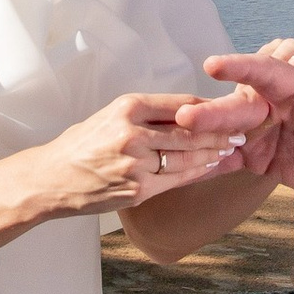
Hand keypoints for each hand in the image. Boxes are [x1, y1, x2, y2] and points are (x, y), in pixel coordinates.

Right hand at [41, 88, 253, 215]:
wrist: (51, 179)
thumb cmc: (81, 146)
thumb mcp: (109, 116)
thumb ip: (146, 115)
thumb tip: (187, 113)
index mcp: (127, 107)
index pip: (181, 104)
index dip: (210, 108)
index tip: (228, 108)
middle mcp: (133, 132)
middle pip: (190, 131)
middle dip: (220, 132)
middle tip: (242, 131)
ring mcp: (136, 163)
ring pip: (187, 156)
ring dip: (213, 153)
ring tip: (229, 149)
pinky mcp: (137, 189)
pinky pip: (176, 180)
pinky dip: (196, 172)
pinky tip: (208, 167)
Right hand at [187, 46, 293, 194]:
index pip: (271, 72)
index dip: (243, 67)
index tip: (214, 65)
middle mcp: (276, 104)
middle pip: (241, 102)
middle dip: (214, 110)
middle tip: (186, 118)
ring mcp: (263, 129)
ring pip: (227, 128)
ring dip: (203, 136)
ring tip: (176, 143)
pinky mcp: (257, 154)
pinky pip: (227, 158)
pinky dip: (206, 163)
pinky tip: (181, 170)